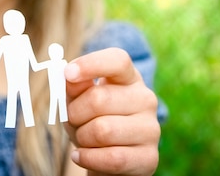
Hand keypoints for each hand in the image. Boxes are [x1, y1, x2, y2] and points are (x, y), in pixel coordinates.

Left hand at [64, 48, 160, 175]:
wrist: (106, 159)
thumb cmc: (90, 122)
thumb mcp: (78, 100)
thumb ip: (74, 86)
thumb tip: (69, 75)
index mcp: (129, 77)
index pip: (117, 61)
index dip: (91, 64)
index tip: (68, 73)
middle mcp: (145, 99)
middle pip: (99, 98)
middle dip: (75, 113)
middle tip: (73, 120)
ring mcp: (151, 128)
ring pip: (102, 130)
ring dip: (82, 137)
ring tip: (83, 139)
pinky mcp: (149, 157)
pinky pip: (111, 158)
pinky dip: (87, 158)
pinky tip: (81, 155)